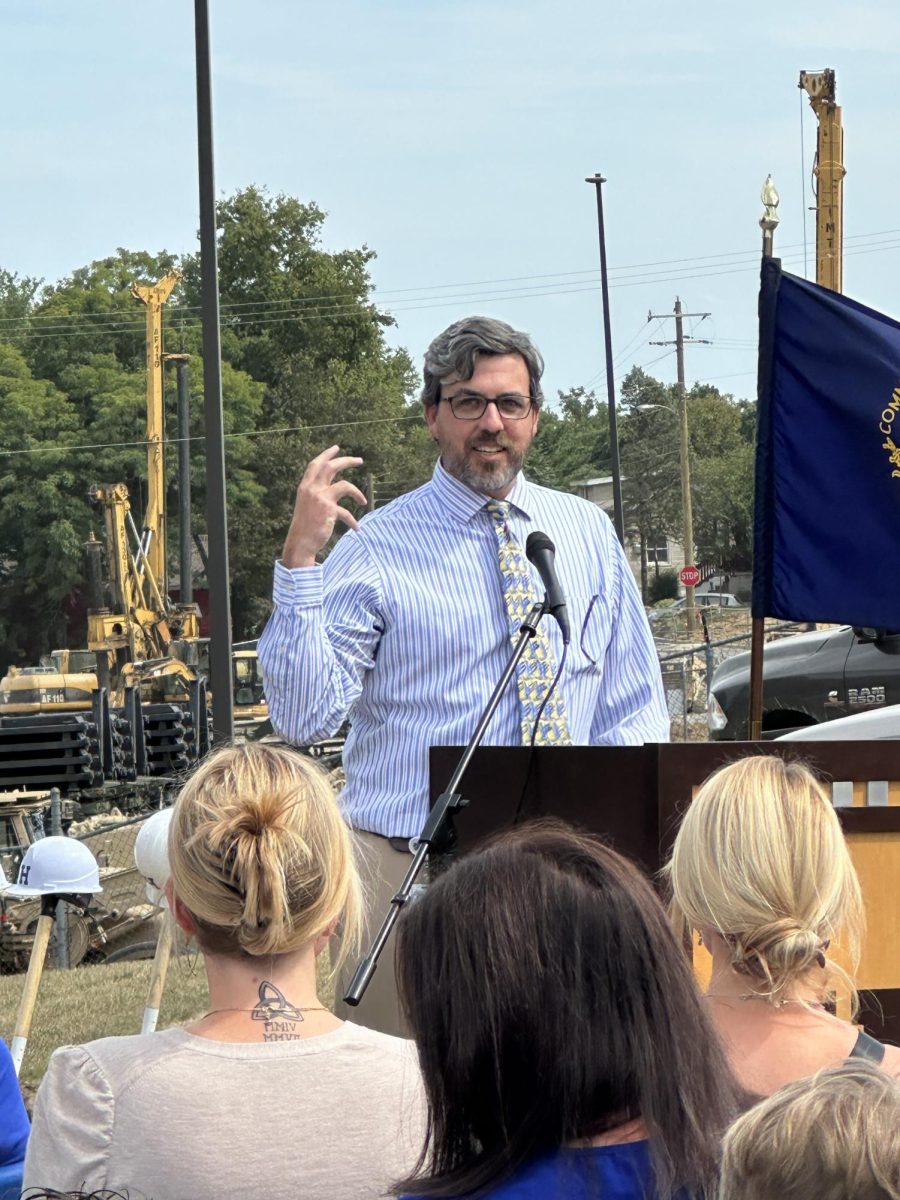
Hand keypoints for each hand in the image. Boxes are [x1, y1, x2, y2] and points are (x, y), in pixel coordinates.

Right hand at [281, 446, 367, 567]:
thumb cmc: (304, 526)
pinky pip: (347, 513)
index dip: (326, 455)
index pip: (315, 464)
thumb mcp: (306, 504)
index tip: (337, 448)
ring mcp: (320, 498)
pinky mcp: (329, 510)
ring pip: (345, 485)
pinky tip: (357, 529)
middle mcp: (312, 489)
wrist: (300, 543)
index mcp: (305, 487)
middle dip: (347, 461)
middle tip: (360, 460)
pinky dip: (352, 522)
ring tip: (363, 501)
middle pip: (331, 467)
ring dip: (357, 492)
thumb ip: (316, 493)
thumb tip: (332, 486)